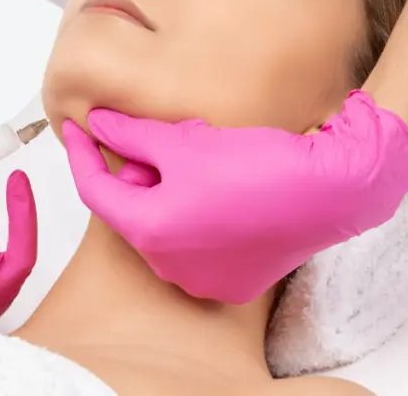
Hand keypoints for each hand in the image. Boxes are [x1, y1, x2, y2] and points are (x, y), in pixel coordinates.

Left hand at [62, 90, 407, 304]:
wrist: (328, 192)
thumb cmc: (258, 166)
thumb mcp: (186, 141)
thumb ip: (133, 135)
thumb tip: (99, 124)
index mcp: (150, 231)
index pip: (96, 190)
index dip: (82, 153)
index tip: (79, 126)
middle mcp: (170, 266)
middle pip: (133, 212)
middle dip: (135, 175)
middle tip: (152, 138)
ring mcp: (203, 279)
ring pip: (166, 230)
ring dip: (167, 196)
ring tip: (196, 161)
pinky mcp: (235, 282)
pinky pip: (199, 248)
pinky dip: (197, 219)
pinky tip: (221, 191)